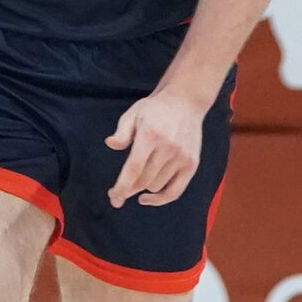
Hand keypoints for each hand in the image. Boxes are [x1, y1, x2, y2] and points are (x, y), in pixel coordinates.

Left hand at [104, 86, 207, 207]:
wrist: (185, 102)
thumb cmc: (155, 109)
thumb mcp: (133, 114)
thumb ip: (122, 132)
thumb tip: (110, 144)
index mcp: (151, 135)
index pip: (135, 168)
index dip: (122, 186)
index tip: (114, 197)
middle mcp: (168, 148)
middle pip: (144, 181)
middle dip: (128, 190)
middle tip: (116, 193)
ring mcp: (182, 157)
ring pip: (156, 186)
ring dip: (143, 188)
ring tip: (136, 181)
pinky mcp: (191, 164)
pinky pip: (175, 191)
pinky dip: (160, 199)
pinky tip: (146, 198)